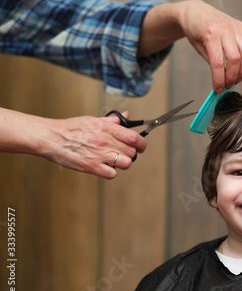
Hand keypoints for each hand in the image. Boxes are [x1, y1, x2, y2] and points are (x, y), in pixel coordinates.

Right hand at [0, 108, 146, 178]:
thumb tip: (127, 117)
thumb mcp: (93, 119)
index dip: (141, 144)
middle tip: (123, 154)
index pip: (135, 137)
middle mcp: (105, 141)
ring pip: (126, 163)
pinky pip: (112, 174)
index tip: (140, 146)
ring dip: (122, 163)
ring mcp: (99, 154)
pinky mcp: (91, 167)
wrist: (50, 138)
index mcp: (107, 128)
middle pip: (132, 152)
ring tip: (114, 161)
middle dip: (131, 154)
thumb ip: (112, 121)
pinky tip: (104, 167)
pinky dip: (111, 172)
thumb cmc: (70, 128)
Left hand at [177, 0, 241, 91]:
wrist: (196, 11)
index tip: (218, 90)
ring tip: (236, 79)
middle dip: (232, 76)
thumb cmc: (195, 31)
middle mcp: (225, 29)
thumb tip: (223, 80)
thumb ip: (212, 61)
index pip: (218, 63)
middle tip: (228, 85)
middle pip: (234, 59)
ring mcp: (235, 26)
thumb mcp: (198, 47)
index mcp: (211, 34)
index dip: (219, 79)